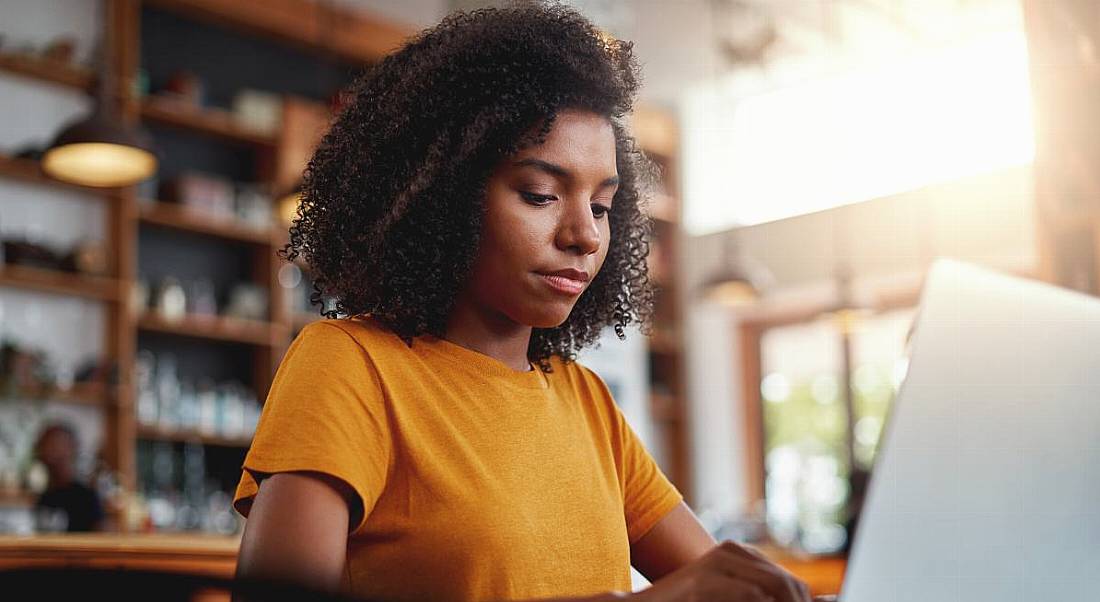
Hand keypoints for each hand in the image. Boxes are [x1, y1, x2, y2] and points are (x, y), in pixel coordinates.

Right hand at [630, 540, 811, 601]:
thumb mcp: (730, 599)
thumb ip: (764, 597)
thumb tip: (827, 601)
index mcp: (738, 554)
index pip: (790, 583)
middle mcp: (729, 552)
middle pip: (786, 584)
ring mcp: (715, 565)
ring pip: (773, 587)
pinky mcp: (702, 584)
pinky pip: (750, 596)